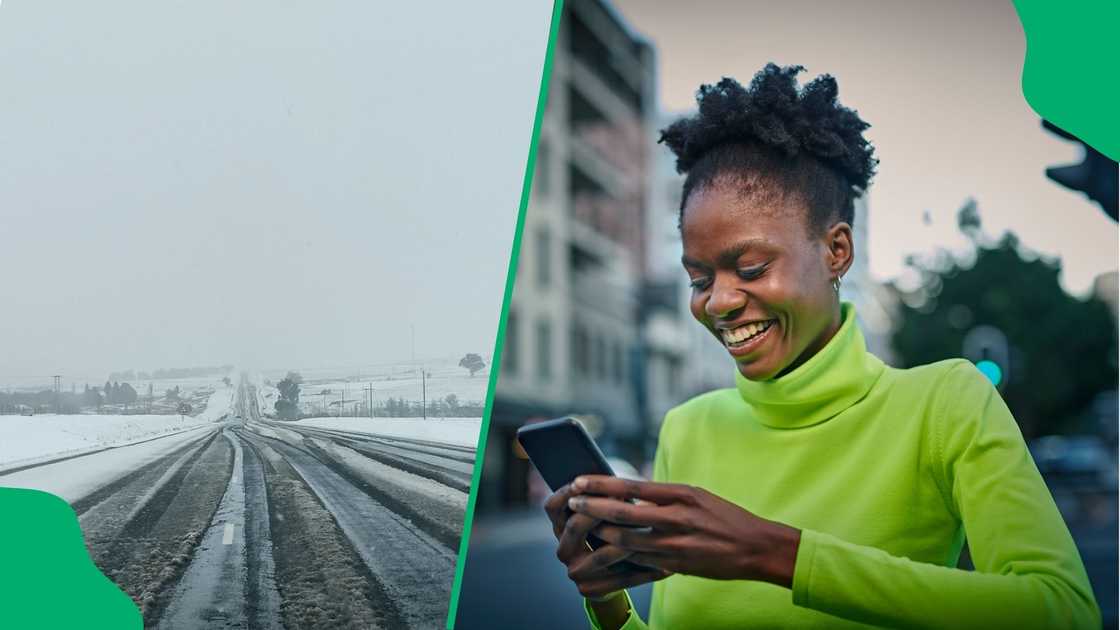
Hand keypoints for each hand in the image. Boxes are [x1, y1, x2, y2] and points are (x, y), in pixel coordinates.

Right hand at [544, 483, 670, 598]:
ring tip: (651, 532)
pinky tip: (665, 566)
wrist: (609, 578)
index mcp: (559, 528)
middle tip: (626, 500)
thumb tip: (619, 483)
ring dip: (628, 541)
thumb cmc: (610, 536)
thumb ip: (603, 501)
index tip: (586, 481)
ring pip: (602, 554)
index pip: (553, 506)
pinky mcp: (589, 590)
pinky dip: (644, 571)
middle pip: (575, 526)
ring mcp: (574, 571)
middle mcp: (563, 550)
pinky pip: (620, 579)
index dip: (567, 493)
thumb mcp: (602, 517)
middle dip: (600, 510)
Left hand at [567, 475, 800, 585]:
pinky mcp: (676, 565)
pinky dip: (619, 555)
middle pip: (623, 512)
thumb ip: (665, 496)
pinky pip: (639, 560)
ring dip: (601, 533)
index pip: (632, 486)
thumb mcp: (696, 495)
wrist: (756, 547)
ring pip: (626, 540)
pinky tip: (605, 551)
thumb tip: (630, 492)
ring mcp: (676, 544)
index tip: (580, 480)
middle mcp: (677, 517)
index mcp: (681, 494)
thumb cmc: (725, 517)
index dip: (601, 484)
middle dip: (592, 507)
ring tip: (583, 527)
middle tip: (572, 502)